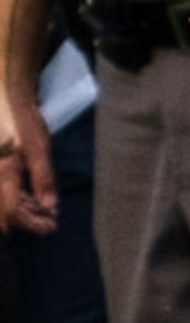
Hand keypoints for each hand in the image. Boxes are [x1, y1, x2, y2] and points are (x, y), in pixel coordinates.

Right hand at [1, 88, 56, 234]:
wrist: (3, 96)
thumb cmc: (21, 120)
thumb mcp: (38, 147)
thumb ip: (43, 178)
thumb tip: (49, 207)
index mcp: (2, 172)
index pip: (12, 211)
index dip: (32, 223)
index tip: (51, 226)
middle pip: (2, 212)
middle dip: (26, 220)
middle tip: (49, 219)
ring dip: (19, 210)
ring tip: (41, 207)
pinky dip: (12, 197)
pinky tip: (28, 196)